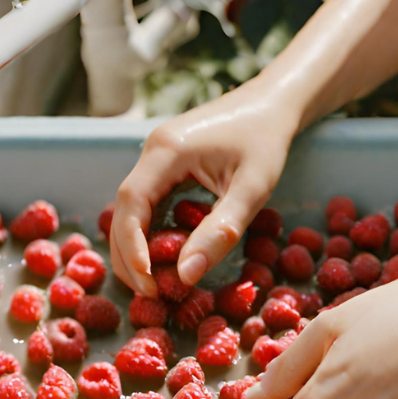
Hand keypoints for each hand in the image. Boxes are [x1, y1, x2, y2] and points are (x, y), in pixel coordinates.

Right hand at [110, 84, 298, 294]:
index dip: (132, 247)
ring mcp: (156, 155)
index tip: (149, 283)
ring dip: (138, 247)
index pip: (132, 202)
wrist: (273, 103)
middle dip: (130, 255)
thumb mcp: (252, 189)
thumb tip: (185, 276)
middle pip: (123, 208)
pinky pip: (149, 202)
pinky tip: (166, 256)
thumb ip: (220, 231)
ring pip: (132, 208)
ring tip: (156, 283)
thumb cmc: (267, 142)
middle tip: (151, 294)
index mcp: (167, 149)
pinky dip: (151, 233)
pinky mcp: (166, 163)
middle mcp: (152, 150)